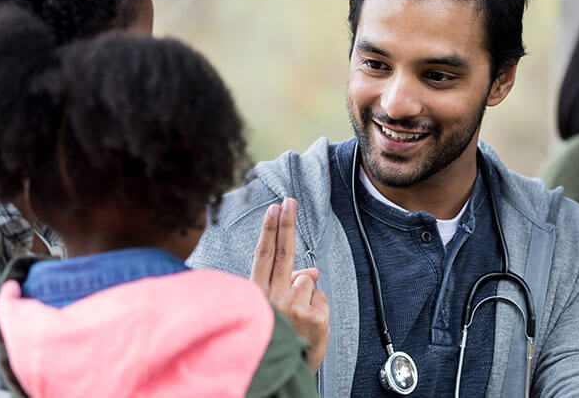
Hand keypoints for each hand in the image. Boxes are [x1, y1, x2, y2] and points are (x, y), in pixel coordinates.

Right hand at [251, 198, 329, 373]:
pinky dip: (319, 308)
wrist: (281, 378)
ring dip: (306, 295)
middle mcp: (273, 300)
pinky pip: (322, 298)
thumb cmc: (274, 341)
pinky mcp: (316, 318)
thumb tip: (311, 270)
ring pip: (307, 281)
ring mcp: (295, 308)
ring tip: (296, 318)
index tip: (273, 209)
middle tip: (290, 201)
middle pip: (283, 253)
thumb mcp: (273, 313)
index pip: (263, 257)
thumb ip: (286, 286)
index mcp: (257, 296)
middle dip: (287, 224)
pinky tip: (308, 325)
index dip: (269, 230)